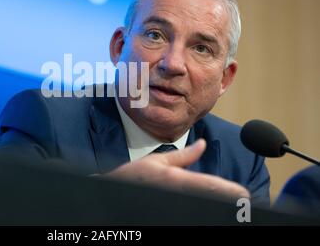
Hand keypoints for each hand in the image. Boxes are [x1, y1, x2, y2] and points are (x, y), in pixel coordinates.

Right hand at [104, 139, 249, 200]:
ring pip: (203, 209)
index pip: (210, 185)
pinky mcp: (170, 210)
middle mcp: (178, 194)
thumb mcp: (157, 161)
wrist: (112, 191)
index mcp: (176, 179)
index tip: (244, 194)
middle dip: (228, 201)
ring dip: (216, 206)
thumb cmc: (132, 177)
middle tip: (242, 204)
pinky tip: (210, 207)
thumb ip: (184, 155)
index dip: (231, 191)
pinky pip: (192, 212)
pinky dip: (204, 210)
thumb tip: (202, 144)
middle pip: (212, 201)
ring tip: (231, 207)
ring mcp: (175, 205)